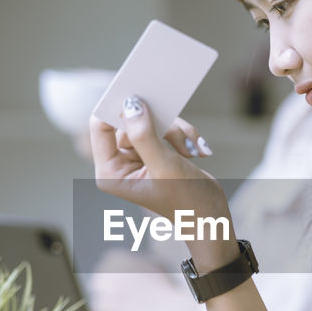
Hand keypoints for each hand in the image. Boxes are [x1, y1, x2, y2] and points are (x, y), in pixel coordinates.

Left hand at [89, 96, 229, 225]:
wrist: (211, 216)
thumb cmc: (186, 200)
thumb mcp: (164, 166)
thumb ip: (144, 135)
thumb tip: (130, 104)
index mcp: (110, 172)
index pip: (101, 128)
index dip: (118, 108)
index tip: (140, 95)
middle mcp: (119, 164)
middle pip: (129, 122)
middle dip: (158, 126)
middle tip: (179, 135)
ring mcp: (136, 158)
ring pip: (150, 123)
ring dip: (174, 131)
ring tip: (191, 149)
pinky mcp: (153, 153)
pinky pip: (163, 129)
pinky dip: (181, 135)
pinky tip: (196, 149)